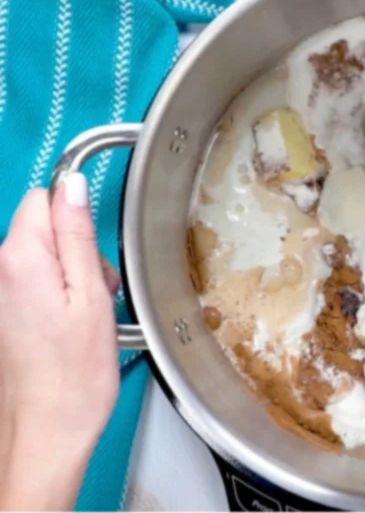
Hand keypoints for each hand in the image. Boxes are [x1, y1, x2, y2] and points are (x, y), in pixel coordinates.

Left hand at [0, 174, 119, 509]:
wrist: (47, 430)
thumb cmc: (73, 375)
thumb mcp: (90, 294)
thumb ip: (77, 234)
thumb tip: (72, 186)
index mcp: (20, 258)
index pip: (44, 197)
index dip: (77, 210)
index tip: (98, 238)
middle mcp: (1, 271)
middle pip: (47, 227)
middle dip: (81, 247)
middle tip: (102, 288)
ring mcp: (2, 293)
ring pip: (49, 255)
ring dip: (77, 274)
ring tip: (93, 312)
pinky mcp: (9, 313)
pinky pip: (42, 282)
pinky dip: (66, 295)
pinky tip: (79, 324)